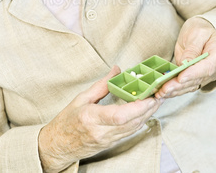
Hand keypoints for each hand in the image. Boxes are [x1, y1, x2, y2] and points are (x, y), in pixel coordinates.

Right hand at [39, 65, 163, 172]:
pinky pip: (130, 132)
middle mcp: (101, 132)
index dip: (137, 107)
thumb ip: (101, 85)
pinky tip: (145, 111)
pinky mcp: (111, 143)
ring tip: (156, 100)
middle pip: (131, 123)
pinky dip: (140, 121)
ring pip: (134, 128)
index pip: (119, 116)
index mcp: (91, 118)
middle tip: (158, 94)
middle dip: (148, 109)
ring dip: (147, 115)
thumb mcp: (81, 98)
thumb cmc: (66, 121)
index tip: (148, 97)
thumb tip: (116, 70)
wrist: (58, 146)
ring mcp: (107, 140)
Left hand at [155, 17, 215, 98]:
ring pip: (191, 85)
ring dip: (176, 90)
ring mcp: (207, 74)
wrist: (200, 31)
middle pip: (198, 79)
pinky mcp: (197, 78)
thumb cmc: (199, 29)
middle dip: (180, 85)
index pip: (208, 67)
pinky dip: (175, 89)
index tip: (180, 78)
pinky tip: (164, 92)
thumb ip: (192, 48)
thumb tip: (186, 63)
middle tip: (165, 88)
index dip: (194, 74)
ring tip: (160, 93)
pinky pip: (187, 85)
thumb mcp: (196, 33)